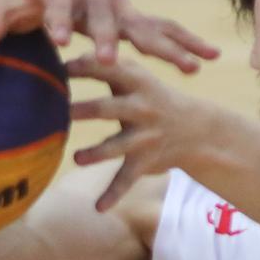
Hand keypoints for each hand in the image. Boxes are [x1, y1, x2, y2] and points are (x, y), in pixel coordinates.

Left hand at [0, 0, 219, 72]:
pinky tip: (210, 58)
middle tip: (112, 60)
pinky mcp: (129, 16)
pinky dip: (184, 42)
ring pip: (145, 25)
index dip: (56, 21)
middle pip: (104, 16)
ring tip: (193, 67)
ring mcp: (116, 4)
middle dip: (109, 38)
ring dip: (167, 46)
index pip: (56, 5)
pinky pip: (162, 28)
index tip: (59, 42)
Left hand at [68, 53, 228, 211]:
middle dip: (87, 109)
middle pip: (110, 108)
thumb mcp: (136, 78)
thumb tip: (62, 50)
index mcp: (137, 82)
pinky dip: (113, 195)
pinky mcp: (145, 162)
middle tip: (62, 109)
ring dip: (96, 154)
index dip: (87, 66)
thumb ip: (104, 67)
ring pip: (116, 146)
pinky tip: (98, 208)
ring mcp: (144, 137)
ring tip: (76, 158)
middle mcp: (142, 108)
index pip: (109, 70)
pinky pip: (126, 179)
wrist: (197, 130)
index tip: (62, 65)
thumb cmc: (150, 97)